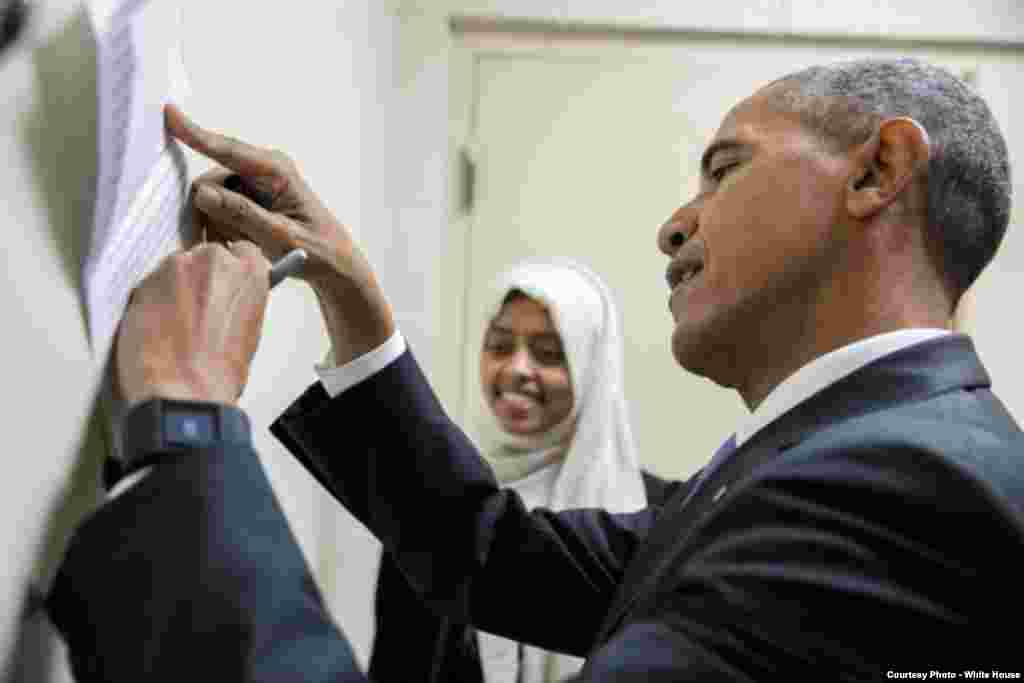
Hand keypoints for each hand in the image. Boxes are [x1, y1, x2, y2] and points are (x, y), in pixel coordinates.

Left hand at [115, 241, 269, 406]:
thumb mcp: (249, 330)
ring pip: (176, 269)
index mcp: (247, 272)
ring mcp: (173, 268)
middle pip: (206, 256)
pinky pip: (151, 286)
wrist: (182, 390)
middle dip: (202, 277)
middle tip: (199, 308)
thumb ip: (239, 301)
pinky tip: (158, 329)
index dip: (232, 270)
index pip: (242, 250)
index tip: (226, 283)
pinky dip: (153, 301)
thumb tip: (226, 299)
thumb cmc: (219, 371)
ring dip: (175, 288)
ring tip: (176, 324)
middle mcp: (211, 260)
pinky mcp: (142, 283)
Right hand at [164, 104, 393, 362]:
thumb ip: (243, 214)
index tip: (169, 113)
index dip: (195, 133)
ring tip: (238, 247)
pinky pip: (219, 209)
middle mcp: (262, 169)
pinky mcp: (249, 198)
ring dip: (215, 224)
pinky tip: (238, 243)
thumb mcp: (281, 236)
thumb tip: (203, 193)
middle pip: (210, 182)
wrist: (334, 264)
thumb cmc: (317, 249)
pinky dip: (221, 228)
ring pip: (211, 199)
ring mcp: (254, 183)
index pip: (228, 149)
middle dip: (207, 212)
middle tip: (219, 244)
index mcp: (275, 170)